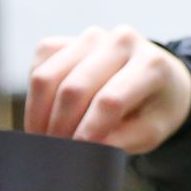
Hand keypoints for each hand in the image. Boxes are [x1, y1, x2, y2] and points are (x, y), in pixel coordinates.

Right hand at [25, 27, 190, 153]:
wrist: (155, 78)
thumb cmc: (153, 108)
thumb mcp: (151, 132)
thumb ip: (122, 140)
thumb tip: (86, 148)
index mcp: (150, 64)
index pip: (110, 99)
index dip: (89, 129)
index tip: (77, 153)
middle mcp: (120, 42)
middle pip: (74, 88)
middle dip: (60, 126)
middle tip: (57, 153)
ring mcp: (90, 37)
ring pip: (48, 76)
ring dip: (40, 114)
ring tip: (45, 140)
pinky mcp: (66, 41)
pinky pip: (38, 68)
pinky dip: (35, 98)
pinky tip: (45, 118)